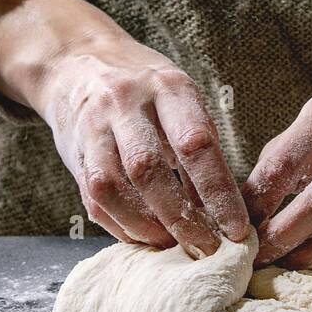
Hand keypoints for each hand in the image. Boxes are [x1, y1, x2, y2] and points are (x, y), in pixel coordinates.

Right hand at [0, 0, 249, 256]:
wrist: (78, 62)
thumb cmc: (146, 87)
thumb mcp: (179, 95)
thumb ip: (200, 143)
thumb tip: (223, 208)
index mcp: (167, 87)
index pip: (195, 144)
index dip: (218, 192)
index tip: (237, 228)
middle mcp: (126, 103)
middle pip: (148, 169)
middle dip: (180, 218)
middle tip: (206, 248)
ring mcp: (94, 127)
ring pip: (112, 187)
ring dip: (145, 226)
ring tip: (172, 246)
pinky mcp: (74, 151)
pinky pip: (93, 198)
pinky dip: (119, 225)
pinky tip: (143, 236)